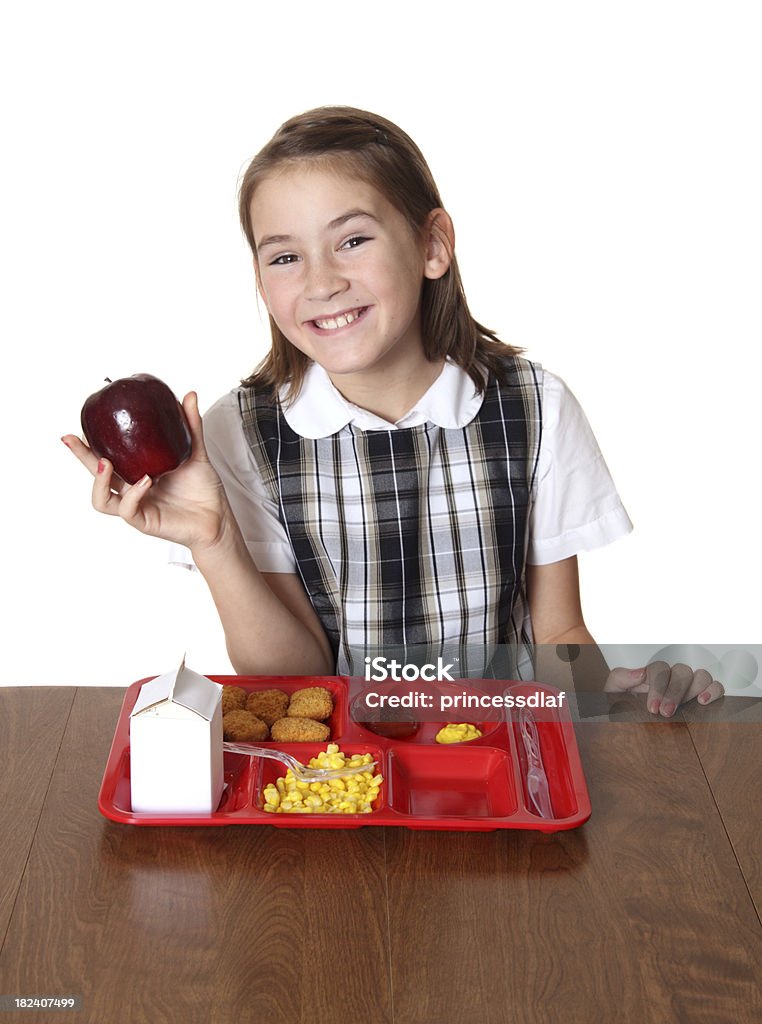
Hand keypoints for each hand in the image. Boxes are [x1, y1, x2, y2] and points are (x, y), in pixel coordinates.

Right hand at [62, 391, 230, 552]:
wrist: (218, 518)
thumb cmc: (203, 490)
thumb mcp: (195, 452)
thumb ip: (190, 426)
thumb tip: (188, 395)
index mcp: (137, 473)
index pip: (107, 457)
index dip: (90, 444)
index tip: (80, 426)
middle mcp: (132, 490)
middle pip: (96, 475)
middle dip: (80, 457)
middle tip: (71, 439)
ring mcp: (137, 506)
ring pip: (101, 499)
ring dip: (97, 480)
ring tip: (105, 463)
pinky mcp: (145, 521)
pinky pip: (128, 509)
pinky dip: (133, 494)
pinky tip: (144, 481)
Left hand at [604, 661, 724, 716]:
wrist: (628, 727)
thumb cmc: (623, 708)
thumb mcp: (614, 693)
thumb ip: (620, 678)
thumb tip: (640, 673)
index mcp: (652, 675)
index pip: (659, 669)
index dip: (658, 686)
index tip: (652, 708)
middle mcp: (672, 677)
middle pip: (681, 671)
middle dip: (675, 692)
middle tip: (666, 713)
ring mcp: (689, 686)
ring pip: (701, 676)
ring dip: (695, 689)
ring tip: (690, 706)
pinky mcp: (703, 698)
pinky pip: (716, 687)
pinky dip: (715, 691)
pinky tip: (705, 702)